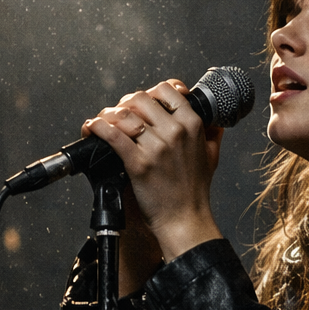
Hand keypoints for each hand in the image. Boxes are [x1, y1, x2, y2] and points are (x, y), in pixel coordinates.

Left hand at [81, 81, 223, 287]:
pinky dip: (99, 128)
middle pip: (141, 98)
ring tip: (104, 120)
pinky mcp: (138, 163)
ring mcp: (156, 147)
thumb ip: (213, 134)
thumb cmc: (195, 191)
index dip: (150, 92)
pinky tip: (93, 127)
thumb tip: (215, 120)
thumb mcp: (212, 157)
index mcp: (192, 125)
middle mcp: (175, 131)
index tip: (143, 103)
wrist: (185, 219)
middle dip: (126, 102)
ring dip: (109, 114)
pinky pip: (113, 135)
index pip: (167, 90)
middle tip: (120, 112)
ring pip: (124, 114)